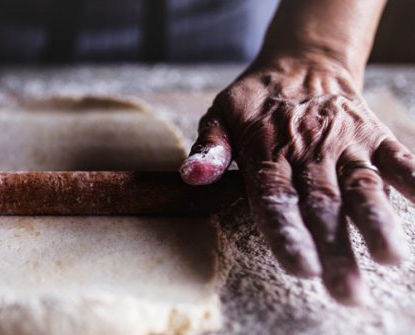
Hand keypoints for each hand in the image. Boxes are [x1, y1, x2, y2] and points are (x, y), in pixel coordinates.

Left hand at [181, 56, 411, 303]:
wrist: (302, 62)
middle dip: (336, 250)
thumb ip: (210, 147)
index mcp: (266, 151)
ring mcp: (344, 142)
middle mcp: (308, 150)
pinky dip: (413, 177)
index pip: (276, 198)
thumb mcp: (220, 114)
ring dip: (377, 222)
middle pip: (322, 205)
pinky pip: (398, 156)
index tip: (302, 269)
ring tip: (390, 257)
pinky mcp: (373, 134)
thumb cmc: (254, 102)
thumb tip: (192, 177)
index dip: (288, 234)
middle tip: (347, 291)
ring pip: (362, 186)